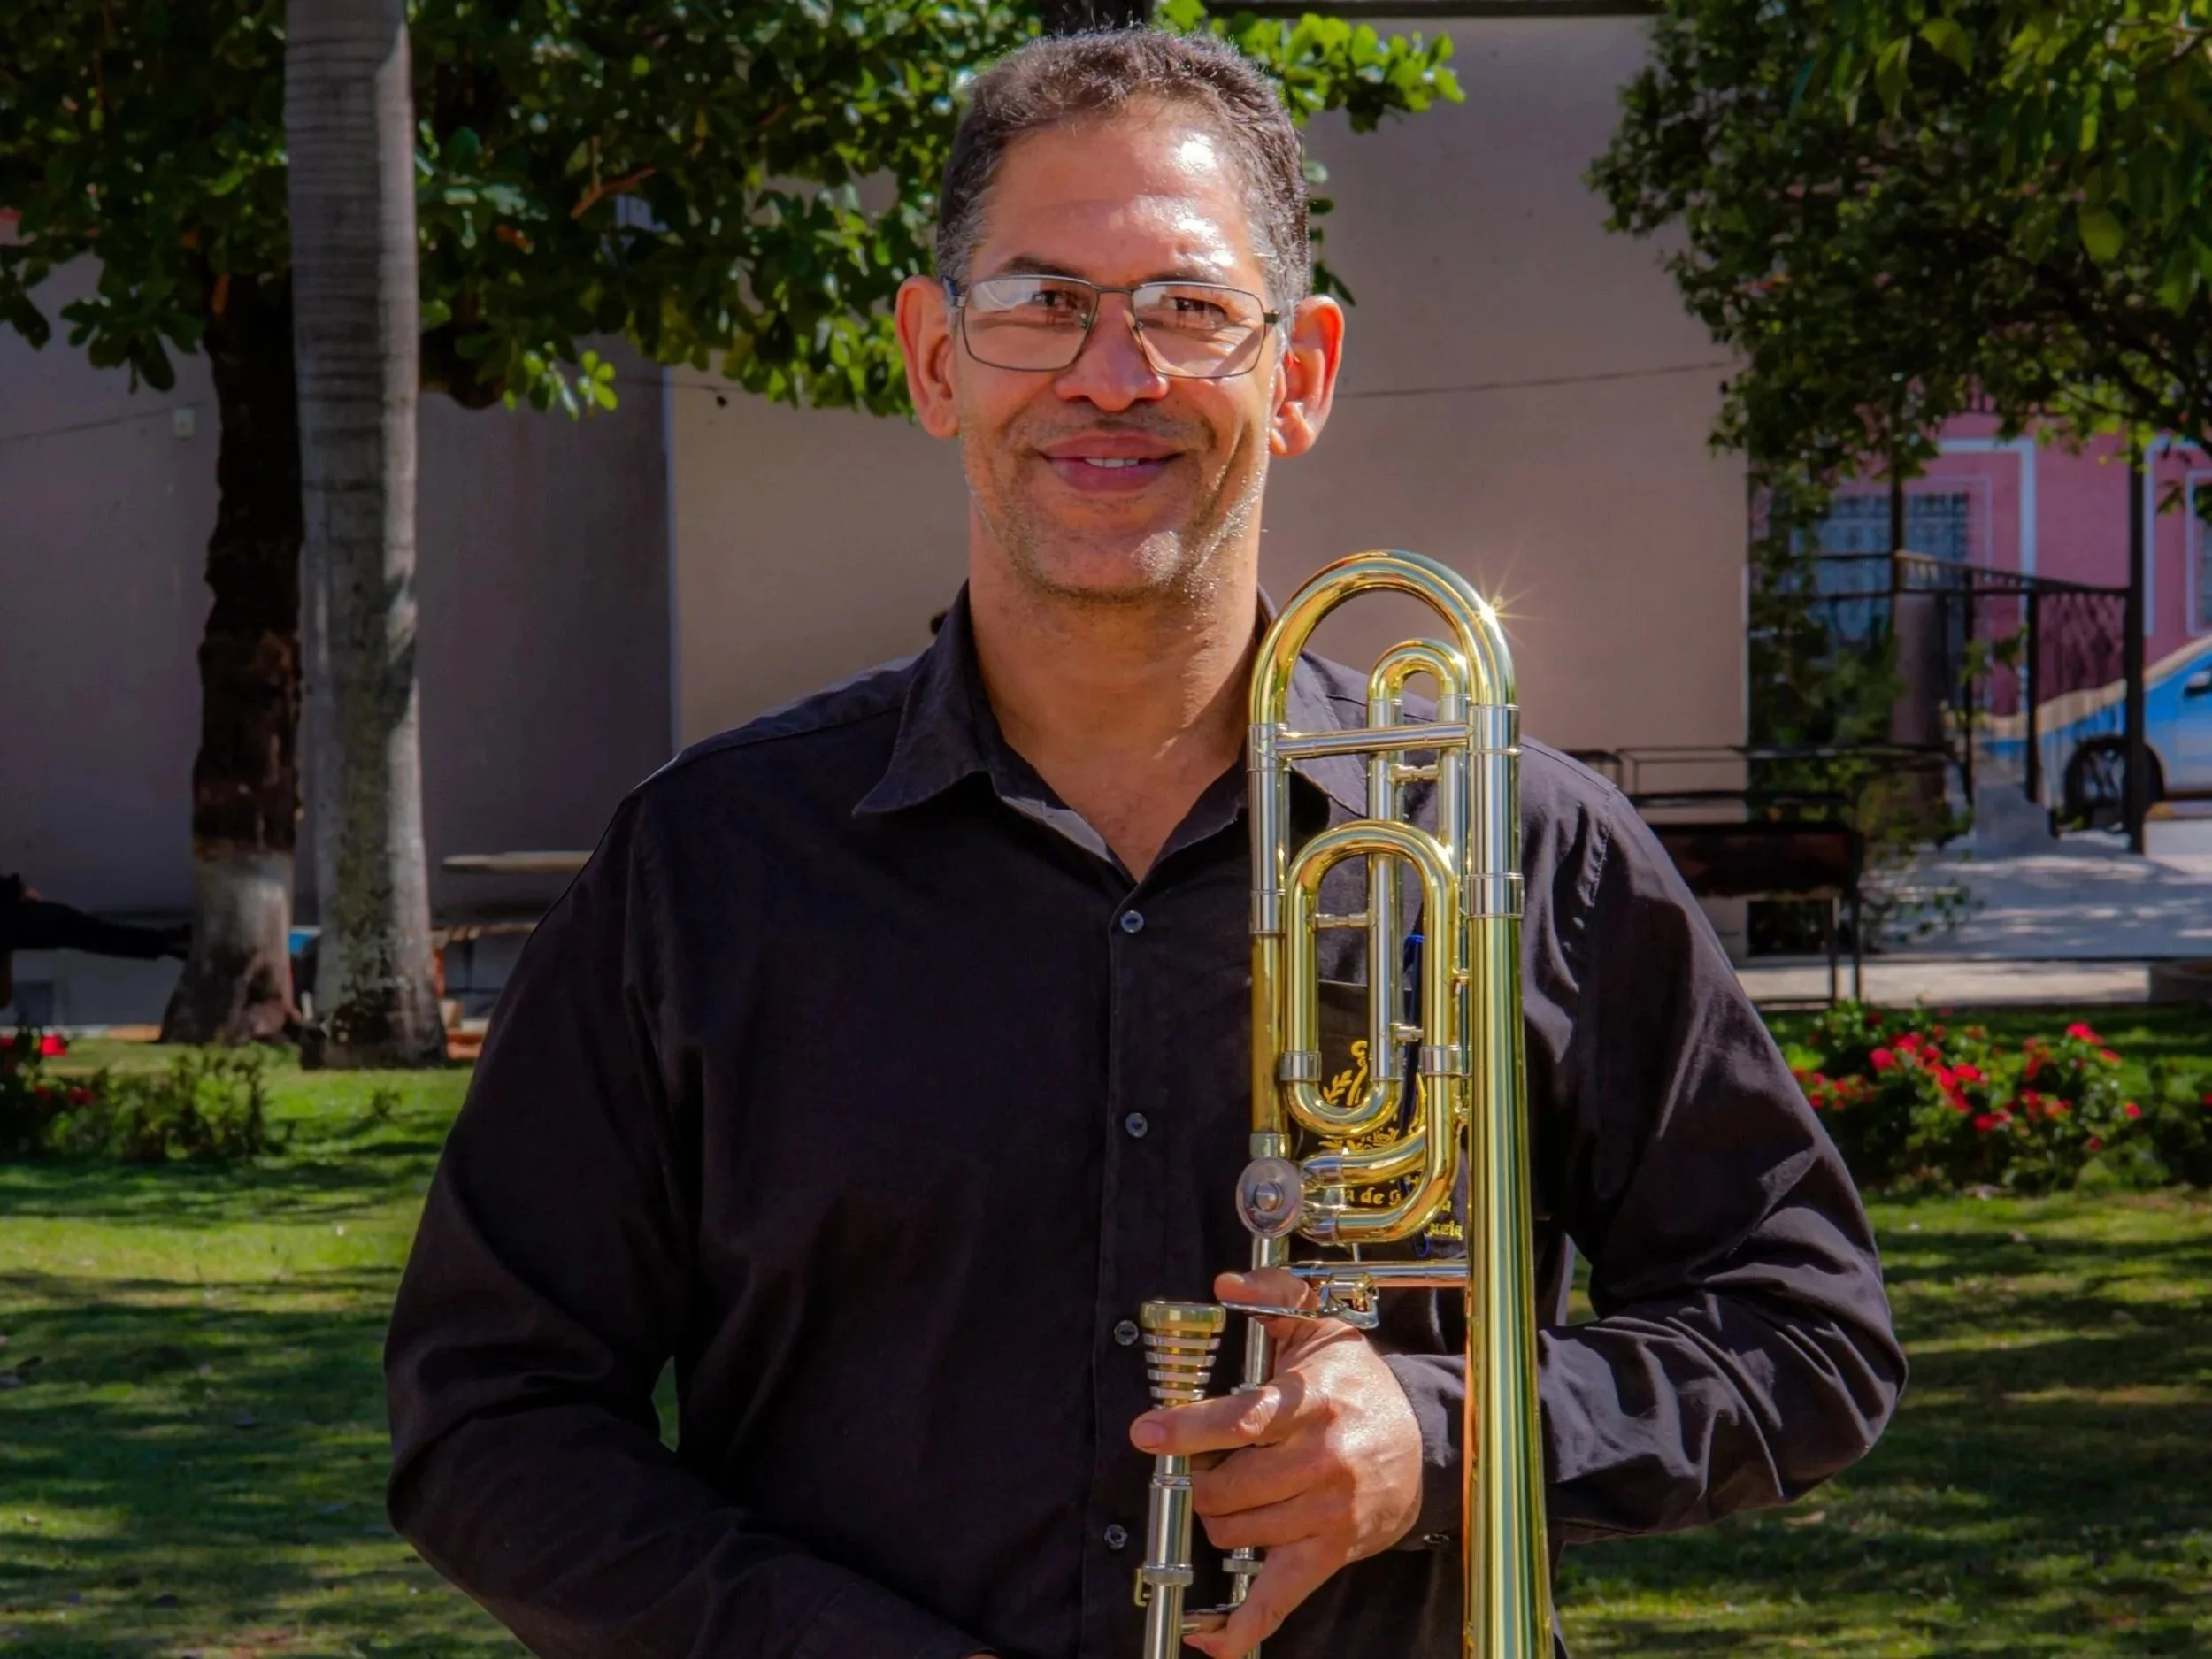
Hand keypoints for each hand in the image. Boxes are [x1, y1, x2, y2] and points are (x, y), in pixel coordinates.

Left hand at [1127, 1269, 1424, 1656]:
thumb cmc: (1360, 1385)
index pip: (1241, 1419)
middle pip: (1227, 1487)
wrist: (1426, 1443)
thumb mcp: (1321, 1327)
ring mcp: (1325, 1513)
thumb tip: (1224, 1285)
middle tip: (1205, 1465)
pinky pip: (1278, 1599)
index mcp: (1311, 1403)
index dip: (1188, 1429)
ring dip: (1217, 1517)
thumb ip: (1273, 1295)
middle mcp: (1319, 1461)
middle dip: (1201, 1479)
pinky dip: (1239, 1626)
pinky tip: (1207, 1636)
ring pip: (1235, 1532)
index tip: (1148, 1434)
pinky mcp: (1329, 1553)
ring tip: (1231, 1494)